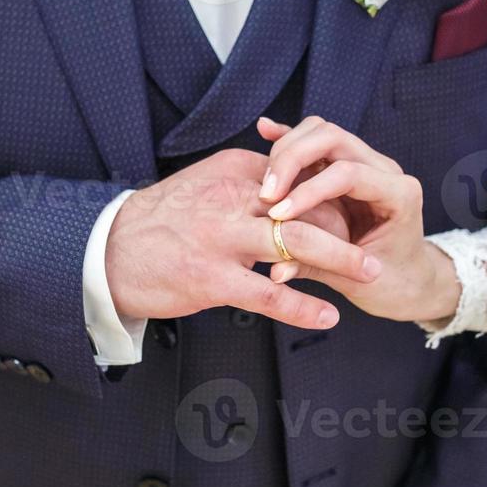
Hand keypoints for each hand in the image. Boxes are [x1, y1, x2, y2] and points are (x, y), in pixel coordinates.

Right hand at [105, 149, 377, 329]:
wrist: (108, 251)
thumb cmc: (160, 221)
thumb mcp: (205, 183)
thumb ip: (247, 181)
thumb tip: (287, 183)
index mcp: (235, 171)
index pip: (300, 177)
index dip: (332, 197)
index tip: (356, 215)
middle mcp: (233, 199)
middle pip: (307, 205)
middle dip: (349, 224)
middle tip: (378, 241)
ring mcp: (223, 239)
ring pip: (297, 244)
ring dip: (340, 260)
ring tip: (370, 273)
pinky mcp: (212, 278)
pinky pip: (269, 295)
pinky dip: (304, 306)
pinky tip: (328, 316)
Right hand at [256, 118, 460, 323]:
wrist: (411, 280)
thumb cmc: (393, 283)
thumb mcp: (356, 281)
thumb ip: (316, 268)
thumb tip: (275, 272)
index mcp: (399, 195)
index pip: (348, 174)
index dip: (308, 190)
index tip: (278, 214)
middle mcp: (385, 171)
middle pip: (333, 138)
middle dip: (292, 159)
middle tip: (266, 193)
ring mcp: (366, 163)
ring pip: (322, 132)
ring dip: (288, 149)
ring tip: (266, 181)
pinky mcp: (347, 165)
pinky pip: (317, 142)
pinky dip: (291, 137)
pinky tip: (266, 129)